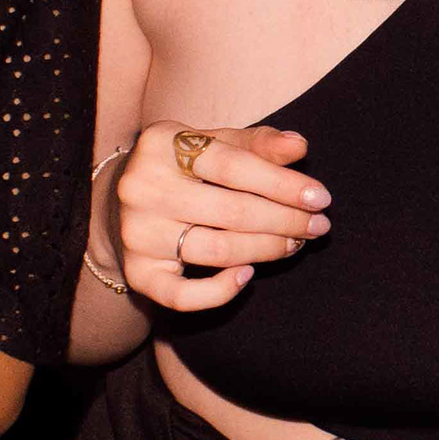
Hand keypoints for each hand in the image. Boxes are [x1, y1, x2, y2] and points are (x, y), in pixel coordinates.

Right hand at [100, 122, 330, 309]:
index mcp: (162, 144)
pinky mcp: (138, 272)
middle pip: (231, 210)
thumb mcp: (213, 144)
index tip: (321, 198)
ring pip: (217, 250)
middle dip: (285, 220)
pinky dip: (220, 292)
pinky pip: (183, 296)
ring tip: (295, 244)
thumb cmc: (182, 169)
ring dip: (266, 250)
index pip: (234, 165)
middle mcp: (143, 188)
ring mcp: (138, 233)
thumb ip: (256, 144)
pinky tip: (247, 276)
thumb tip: (298, 146)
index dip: (283, 183)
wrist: (117, 204)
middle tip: (318, 226)